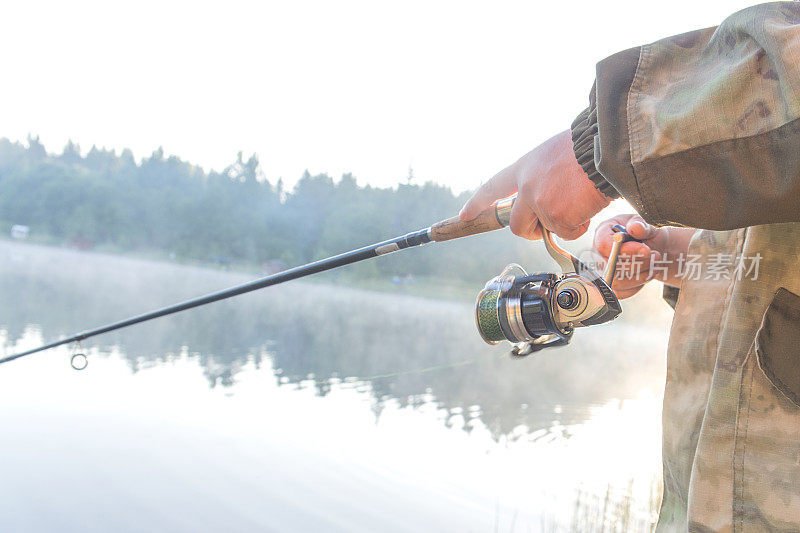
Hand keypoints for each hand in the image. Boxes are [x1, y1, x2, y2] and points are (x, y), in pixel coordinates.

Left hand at [459, 130, 610, 239]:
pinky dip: (580, 226)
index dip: (478, 202)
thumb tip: (547, 199)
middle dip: (530, 231)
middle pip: (516, 225)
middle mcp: (526, 187)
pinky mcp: (556, 218)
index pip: (493, 187)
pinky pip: (568, 233)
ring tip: (580, 203)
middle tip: (546, 228)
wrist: (604, 148)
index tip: (465, 215)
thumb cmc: (587, 147)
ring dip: (561, 225)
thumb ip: (541, 176)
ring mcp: (539, 204)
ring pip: (545, 230)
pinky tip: (588, 205)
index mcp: (524, 167)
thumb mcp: (553, 154)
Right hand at [593, 214, 694, 297]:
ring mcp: (602, 272)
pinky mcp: (611, 286)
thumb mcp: (641, 223)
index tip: (645, 250)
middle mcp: (597, 254)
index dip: (625, 250)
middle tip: (656, 255)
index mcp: (601, 234)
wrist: (647, 245)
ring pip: (618, 282)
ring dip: (641, 275)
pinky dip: (639, 284)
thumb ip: (639, 225)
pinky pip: (622, 292)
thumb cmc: (640, 232)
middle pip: (611, 267)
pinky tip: (648, 273)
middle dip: (638, 263)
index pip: (604, 246)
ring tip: (655, 263)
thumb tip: (635, 228)